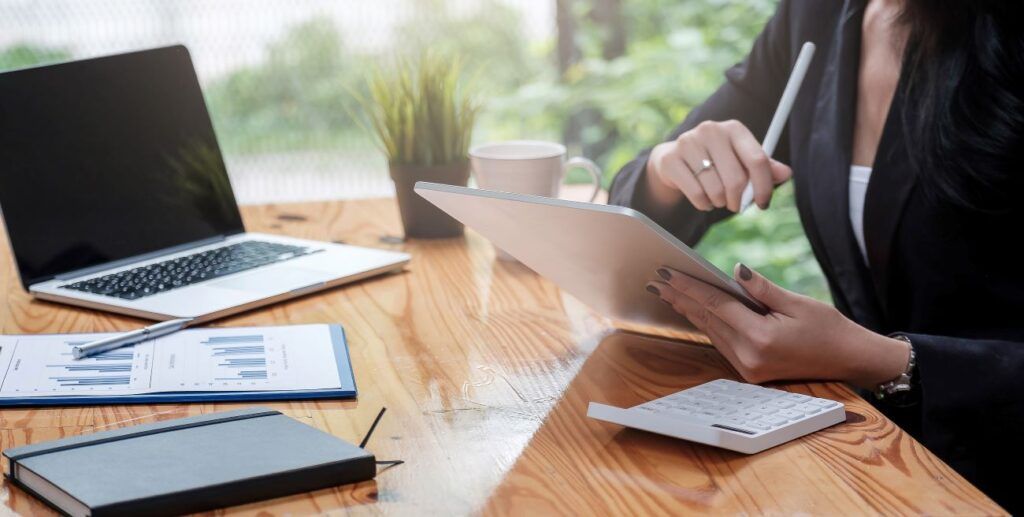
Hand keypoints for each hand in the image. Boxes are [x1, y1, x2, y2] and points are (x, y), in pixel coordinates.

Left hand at [645, 264, 910, 387]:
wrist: (849, 360)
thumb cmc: (829, 329)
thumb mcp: (797, 302)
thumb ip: (762, 288)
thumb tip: (735, 270)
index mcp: (760, 338)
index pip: (716, 306)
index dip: (689, 287)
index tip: (667, 274)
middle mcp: (749, 357)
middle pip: (707, 320)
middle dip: (681, 298)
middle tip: (657, 280)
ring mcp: (748, 368)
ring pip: (711, 332)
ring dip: (690, 311)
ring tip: (668, 292)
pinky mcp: (750, 372)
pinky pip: (721, 343)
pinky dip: (707, 324)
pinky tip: (693, 311)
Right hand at [646, 120, 792, 211]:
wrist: (675, 159)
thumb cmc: (716, 161)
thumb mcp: (741, 161)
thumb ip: (764, 167)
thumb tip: (787, 173)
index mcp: (734, 128)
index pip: (757, 160)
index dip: (764, 187)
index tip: (763, 203)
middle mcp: (711, 130)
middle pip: (736, 179)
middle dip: (739, 200)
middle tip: (737, 206)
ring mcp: (688, 142)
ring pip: (715, 190)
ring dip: (719, 202)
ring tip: (717, 198)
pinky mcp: (671, 159)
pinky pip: (696, 195)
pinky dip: (703, 204)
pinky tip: (703, 199)